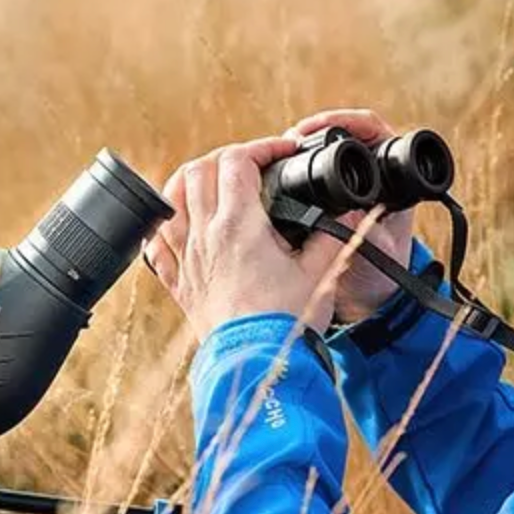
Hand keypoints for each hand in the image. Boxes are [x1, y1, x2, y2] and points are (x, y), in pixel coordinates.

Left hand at [142, 137, 345, 340]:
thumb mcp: (320, 272)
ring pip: (170, 200)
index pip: (237, 161)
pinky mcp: (179, 285)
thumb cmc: (288, 322)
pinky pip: (155, 245)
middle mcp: (205, 236)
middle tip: (249, 165)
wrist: (258, 365)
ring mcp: (187, 259)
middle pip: (198, 171)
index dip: (261, 148)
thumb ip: (336, 235)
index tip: (281, 153)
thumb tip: (357, 212)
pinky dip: (163, 226)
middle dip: (224, 158)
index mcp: (239, 225)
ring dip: (188, 182)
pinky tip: (178, 224)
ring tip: (211, 183)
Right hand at [281, 108, 414, 323]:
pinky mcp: (327, 196)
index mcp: (391, 179)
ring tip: (277, 152)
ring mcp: (348, 183)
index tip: (317, 129)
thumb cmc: (381, 275)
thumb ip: (367, 229)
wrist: (366, 296)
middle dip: (313, 132)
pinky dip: (291, 167)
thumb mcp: (377, 252)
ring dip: (299, 148)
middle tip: (289, 139)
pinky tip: (273, 172)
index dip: (345, 121)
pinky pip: (309, 170)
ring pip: (322, 150)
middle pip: (342, 133)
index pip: (372, 130)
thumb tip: (348, 207)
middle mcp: (371, 174)